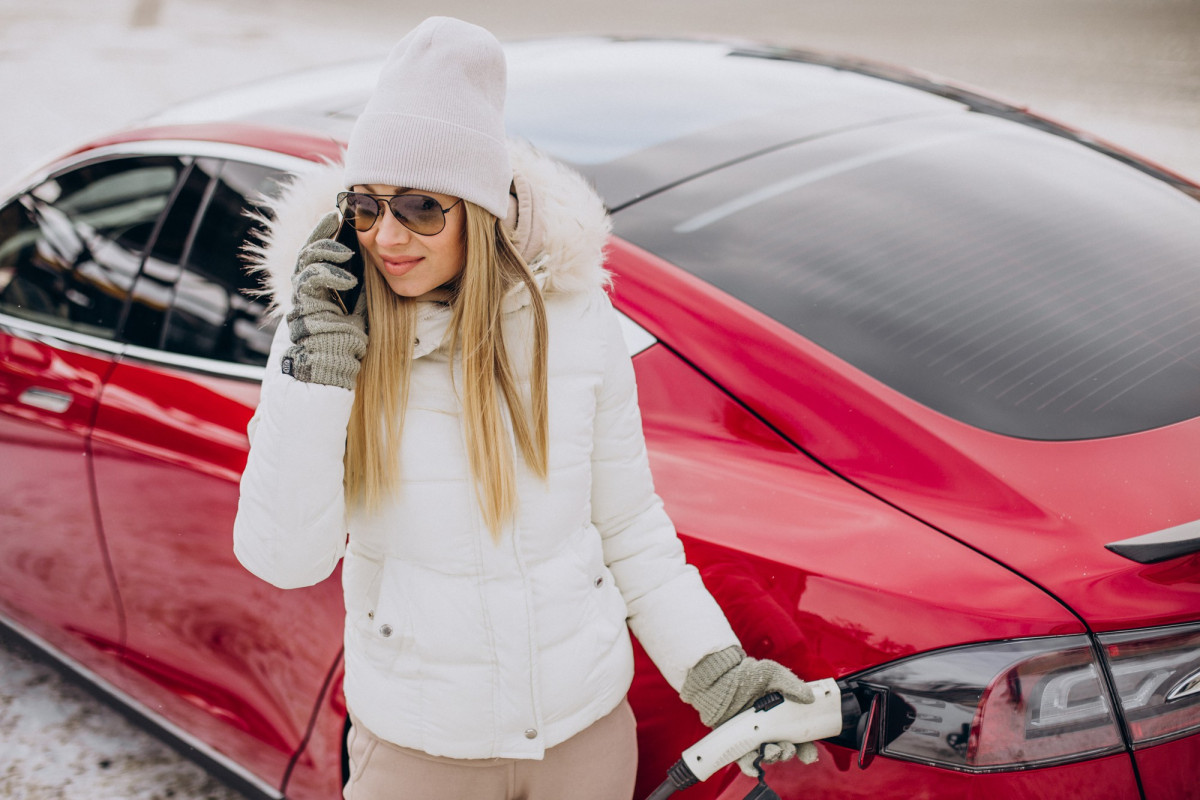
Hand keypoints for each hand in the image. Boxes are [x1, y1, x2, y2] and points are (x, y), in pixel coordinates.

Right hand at [282, 211, 367, 389]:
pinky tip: (350, 279)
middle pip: (307, 252)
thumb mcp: (359, 306)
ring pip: (306, 261)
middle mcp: (305, 291)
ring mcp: (302, 297)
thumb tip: (372, 261)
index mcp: (317, 288)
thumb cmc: (348, 341)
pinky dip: (330, 273)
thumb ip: (359, 285)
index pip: (316, 254)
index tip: (336, 216)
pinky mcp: (303, 306)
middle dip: (321, 232)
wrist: (337, 365)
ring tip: (348, 253)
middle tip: (336, 218)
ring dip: (328, 251)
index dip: (323, 233)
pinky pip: (311, 278)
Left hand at [680, 646, 818, 775]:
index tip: (810, 754)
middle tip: (787, 749)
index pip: (798, 737)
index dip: (806, 748)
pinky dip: (750, 766)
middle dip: (788, 753)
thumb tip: (809, 697)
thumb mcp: (771, 673)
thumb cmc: (745, 674)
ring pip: (766, 755)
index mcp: (781, 715)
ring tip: (772, 752)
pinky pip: (744, 758)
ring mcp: (752, 736)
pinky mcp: (736, 741)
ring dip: (772, 758)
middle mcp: (768, 728)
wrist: (718, 678)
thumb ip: (791, 684)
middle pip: (783, 749)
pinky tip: (754, 767)